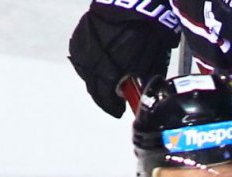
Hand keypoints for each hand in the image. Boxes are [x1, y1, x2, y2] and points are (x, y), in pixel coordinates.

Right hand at [69, 4, 177, 118]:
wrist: (137, 0)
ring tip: (105, 80)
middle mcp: (91, 59)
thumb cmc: (147, 31)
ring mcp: (84, 42)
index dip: (111, 106)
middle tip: (111, 98)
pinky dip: (89, 58)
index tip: (117, 110)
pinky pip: (81, 50)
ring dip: (94, 77)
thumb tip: (134, 91)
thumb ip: (140, 81)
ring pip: (84, 68)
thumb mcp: (151, 63)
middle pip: (92, 84)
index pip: (104, 97)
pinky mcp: (82, 28)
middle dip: (102, 93)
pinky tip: (97, 60)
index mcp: (108, 71)